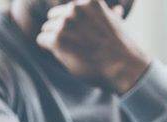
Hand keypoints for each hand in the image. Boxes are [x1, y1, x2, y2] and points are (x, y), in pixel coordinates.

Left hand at [36, 0, 150, 93]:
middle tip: (78, 46)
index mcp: (90, 2)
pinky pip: (42, 40)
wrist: (125, 69)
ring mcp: (66, 23)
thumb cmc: (123, 51)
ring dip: (57, 41)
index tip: (83, 36)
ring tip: (75, 52)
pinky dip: (50, 49)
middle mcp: (76, 8)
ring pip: (47, 29)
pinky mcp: (58, 38)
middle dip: (63, 30)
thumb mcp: (120, 25)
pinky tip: (66, 56)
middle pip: (54, 17)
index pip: (69, 8)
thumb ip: (111, 15)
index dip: (74, 23)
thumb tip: (117, 9)